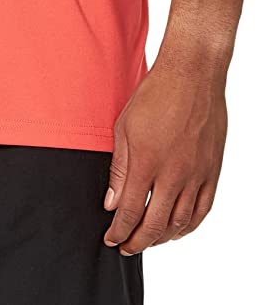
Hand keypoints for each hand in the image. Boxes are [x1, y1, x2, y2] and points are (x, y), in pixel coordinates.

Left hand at [103, 53, 227, 254]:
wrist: (192, 75)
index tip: (111, 238)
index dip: (118, 231)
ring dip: (162, 238)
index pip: (130, 212)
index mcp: (146, 163)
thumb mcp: (124, 127)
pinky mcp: (212, 171)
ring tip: (149, 240)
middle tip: (126, 247)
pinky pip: (203, 209)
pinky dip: (190, 226)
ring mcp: (196, 174)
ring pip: (180, 223)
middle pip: (154, 225)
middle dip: (137, 242)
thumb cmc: (155, 94)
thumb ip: (119, 169)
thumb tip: (112, 203)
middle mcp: (173, 174)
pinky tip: (178, 229)